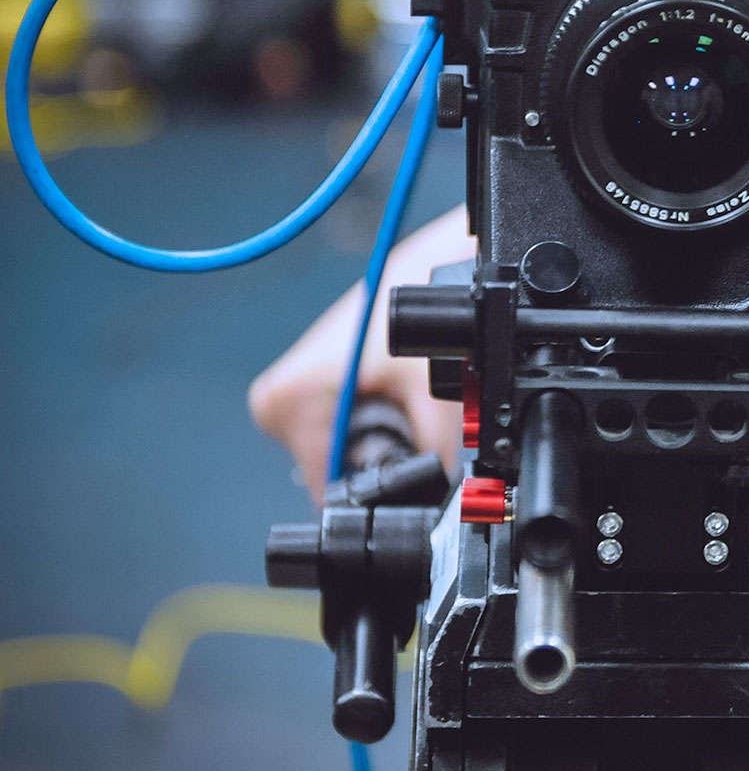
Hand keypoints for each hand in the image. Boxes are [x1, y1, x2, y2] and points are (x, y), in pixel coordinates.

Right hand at [248, 205, 473, 502]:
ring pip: (348, 449)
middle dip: (387, 458)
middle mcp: (278, 397)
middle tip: (418, 414)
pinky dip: (380, 416)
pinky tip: (399, 386)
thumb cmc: (426, 307)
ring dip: (386, 435)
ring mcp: (294, 388)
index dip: (386, 492)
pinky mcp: (314, 380)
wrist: (435, 262)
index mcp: (289, 401)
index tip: (417, 468)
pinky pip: (349, 424)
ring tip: (410, 392)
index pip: (333, 492)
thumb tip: (447, 508)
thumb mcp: (438, 399)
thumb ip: (434, 461)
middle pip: (340, 471)